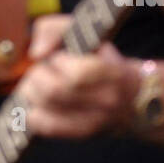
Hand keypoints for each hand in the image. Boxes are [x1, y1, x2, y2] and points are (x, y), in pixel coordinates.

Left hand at [15, 14, 142, 138]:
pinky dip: (32, 113)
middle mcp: (107, 101)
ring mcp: (95, 121)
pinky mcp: (81, 133)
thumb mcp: (86, 33)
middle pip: (54, 91)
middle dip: (37, 75)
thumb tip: (36, 52)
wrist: (132, 95)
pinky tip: (34, 103)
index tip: (59, 57)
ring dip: (31, 91)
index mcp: (114, 73)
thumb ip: (55, 29)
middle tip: (41, 70)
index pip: (77, 74)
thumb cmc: (102, 59)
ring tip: (37, 84)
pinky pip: (45, 127)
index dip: (58, 62)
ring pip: (45, 108)